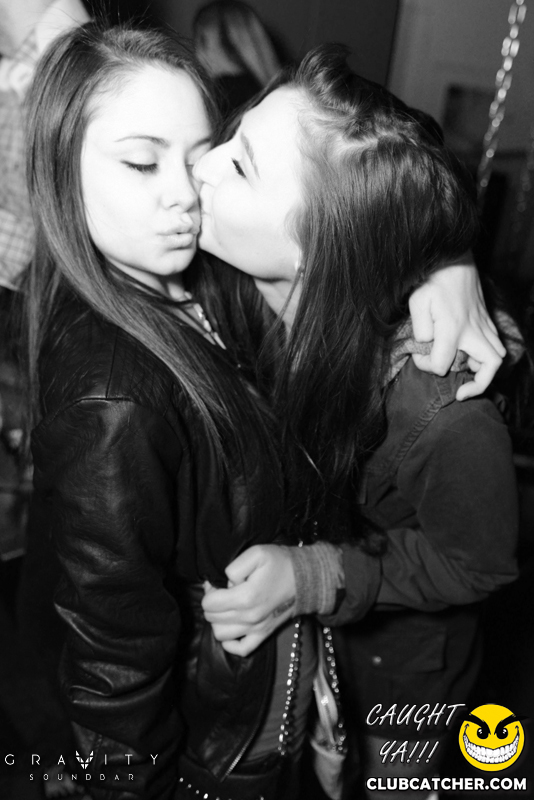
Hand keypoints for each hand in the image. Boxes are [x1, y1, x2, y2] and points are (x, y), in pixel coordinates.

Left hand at [202, 544, 295, 655]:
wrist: (306, 578)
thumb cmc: (281, 563)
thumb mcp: (257, 553)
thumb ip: (235, 566)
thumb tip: (226, 583)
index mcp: (246, 597)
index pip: (209, 603)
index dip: (210, 590)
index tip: (218, 582)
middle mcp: (250, 617)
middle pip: (212, 618)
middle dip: (212, 603)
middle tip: (221, 591)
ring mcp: (257, 629)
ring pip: (221, 635)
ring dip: (218, 621)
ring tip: (227, 607)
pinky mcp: (264, 634)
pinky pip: (241, 649)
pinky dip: (230, 642)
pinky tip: (232, 628)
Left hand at [409, 263, 505, 400]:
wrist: (453, 259)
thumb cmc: (432, 280)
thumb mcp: (417, 301)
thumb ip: (419, 328)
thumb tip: (426, 343)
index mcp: (453, 330)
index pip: (441, 365)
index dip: (426, 366)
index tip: (417, 355)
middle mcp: (472, 331)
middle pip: (489, 367)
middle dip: (477, 385)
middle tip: (461, 392)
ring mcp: (483, 325)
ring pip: (497, 356)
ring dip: (485, 371)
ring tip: (467, 376)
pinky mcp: (486, 320)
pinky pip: (496, 344)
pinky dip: (487, 357)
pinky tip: (471, 357)